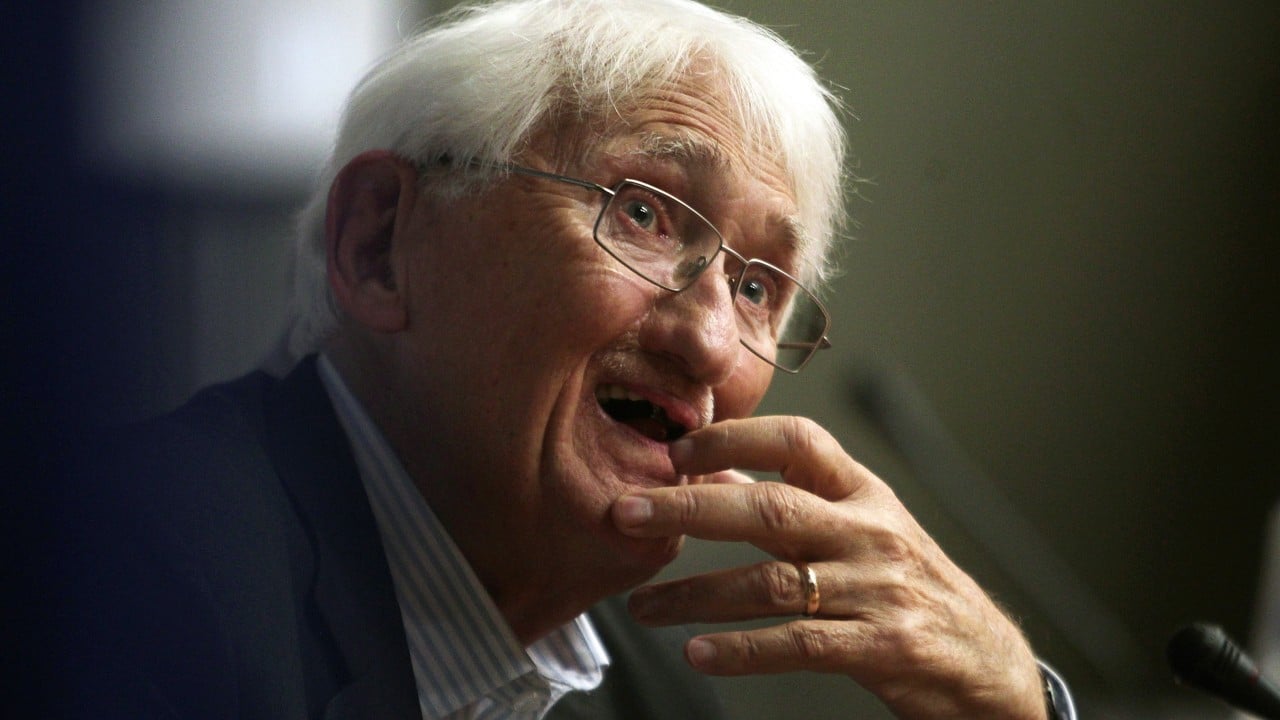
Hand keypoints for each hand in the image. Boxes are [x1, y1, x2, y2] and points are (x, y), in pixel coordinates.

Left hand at [611, 416, 1046, 719]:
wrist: (986, 660)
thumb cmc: (911, 584)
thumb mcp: (865, 525)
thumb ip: (797, 500)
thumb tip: (712, 474)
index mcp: (863, 492)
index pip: (797, 441)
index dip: (733, 438)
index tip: (676, 451)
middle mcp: (871, 531)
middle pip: (769, 508)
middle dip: (688, 508)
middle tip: (625, 513)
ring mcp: (878, 589)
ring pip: (772, 583)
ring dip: (696, 594)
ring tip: (644, 606)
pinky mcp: (882, 646)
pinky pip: (799, 643)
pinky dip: (743, 650)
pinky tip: (700, 653)